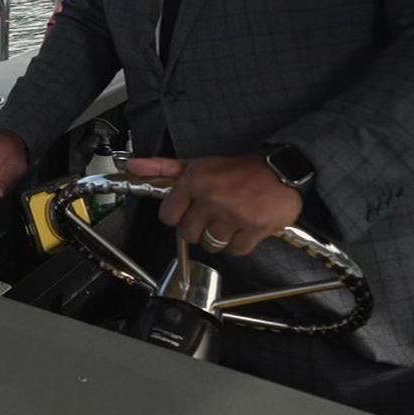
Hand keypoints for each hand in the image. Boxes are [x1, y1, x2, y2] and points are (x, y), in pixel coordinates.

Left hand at [126, 155, 302, 256]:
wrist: (280, 170)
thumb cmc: (237, 170)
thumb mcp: (197, 164)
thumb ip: (163, 167)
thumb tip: (133, 165)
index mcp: (194, 182)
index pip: (167, 216)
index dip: (177, 217)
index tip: (188, 212)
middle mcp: (211, 198)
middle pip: (188, 234)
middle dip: (198, 229)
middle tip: (211, 217)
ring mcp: (232, 215)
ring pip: (211, 245)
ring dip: (219, 238)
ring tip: (228, 221)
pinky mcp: (253, 228)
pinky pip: (236, 250)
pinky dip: (239, 244)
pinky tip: (243, 228)